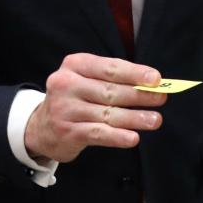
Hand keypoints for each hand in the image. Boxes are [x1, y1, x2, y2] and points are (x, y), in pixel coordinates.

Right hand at [22, 53, 166, 163]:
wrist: (41, 128)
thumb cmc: (74, 99)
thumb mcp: (86, 80)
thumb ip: (113, 80)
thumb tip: (151, 84)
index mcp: (74, 65)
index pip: (109, 68)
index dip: (134, 73)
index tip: (156, 79)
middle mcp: (66, 84)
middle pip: (110, 90)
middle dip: (139, 95)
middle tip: (161, 99)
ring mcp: (65, 109)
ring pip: (108, 113)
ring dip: (135, 117)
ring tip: (155, 120)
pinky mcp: (67, 131)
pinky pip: (98, 133)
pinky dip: (117, 136)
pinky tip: (133, 138)